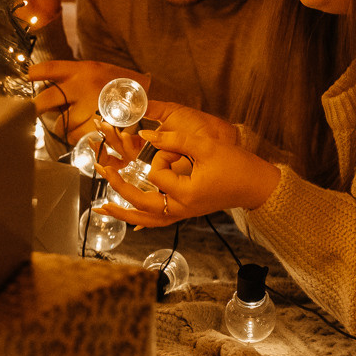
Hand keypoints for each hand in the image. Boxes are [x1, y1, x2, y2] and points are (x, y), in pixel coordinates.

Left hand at [28, 59, 151, 141]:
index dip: (32, 74)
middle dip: (33, 109)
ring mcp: (91, 107)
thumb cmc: (118, 83)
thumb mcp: (95, 70)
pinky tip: (86, 129)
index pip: (49, 69)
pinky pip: (77, 137)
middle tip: (28, 113)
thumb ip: (72, 77)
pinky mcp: (99, 125)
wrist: (148, 94)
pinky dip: (78, 136)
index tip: (25, 77)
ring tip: (74, 122)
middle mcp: (83, 87)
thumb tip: (44, 92)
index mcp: (82, 70)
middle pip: (45, 100)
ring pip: (61, 126)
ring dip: (64, 127)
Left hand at [93, 99, 280, 227]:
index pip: (157, 173)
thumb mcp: (206, 146)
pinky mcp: (186, 212)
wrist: (255, 184)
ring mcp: (182, 213)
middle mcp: (180, 208)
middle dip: (118, 186)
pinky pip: (157, 220)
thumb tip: (144, 134)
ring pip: (145, 219)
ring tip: (101, 209)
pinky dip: (140, 218)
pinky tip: (130, 219)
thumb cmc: (235, 165)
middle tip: (100, 170)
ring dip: (123, 212)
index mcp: (185, 193)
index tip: (178, 147)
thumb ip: (174, 140)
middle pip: (139, 203)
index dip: (163, 154)